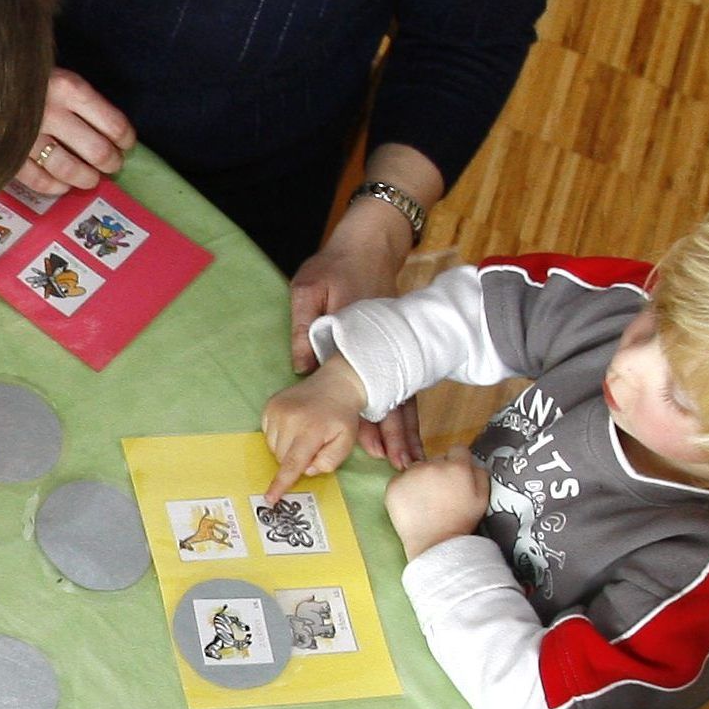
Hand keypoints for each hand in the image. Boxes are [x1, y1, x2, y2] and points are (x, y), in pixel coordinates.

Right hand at [10, 69, 133, 203]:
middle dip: (110, 162)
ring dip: (86, 178)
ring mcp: (29, 135)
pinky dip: (55, 187)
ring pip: (68, 168)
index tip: (126, 144)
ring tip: (91, 179)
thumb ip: (78, 98)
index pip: (113, 124)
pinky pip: (39, 180)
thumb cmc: (22, 74)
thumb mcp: (55, 73)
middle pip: (96, 150)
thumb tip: (109, 132)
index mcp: (69, 88)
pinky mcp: (9, 154)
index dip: (125, 139)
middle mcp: (52, 112)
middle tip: (111, 165)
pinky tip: (62, 186)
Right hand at [260, 359, 366, 499]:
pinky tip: (294, 426)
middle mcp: (290, 419)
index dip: (280, 483)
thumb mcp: (346, 442)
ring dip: (286, 449)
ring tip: (303, 433)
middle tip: (311, 445)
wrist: (335, 385)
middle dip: (294, 460)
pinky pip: (267, 434)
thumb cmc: (342, 418)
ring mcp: (277, 410)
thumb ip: (329, 461)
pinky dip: (279, 436)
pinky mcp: (269, 406)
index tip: (269, 499)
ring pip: (273, 448)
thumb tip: (307, 470)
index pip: (292, 463)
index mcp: (311, 430)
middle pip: (282, 458)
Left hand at [288, 182, 421, 463]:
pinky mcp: (393, 350)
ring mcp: (390, 349)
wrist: (368, 243)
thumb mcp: (309, 287)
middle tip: (401, 464)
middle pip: (393, 397)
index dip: (371, 417)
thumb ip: (304, 324)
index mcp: (359, 336)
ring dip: (404, 429)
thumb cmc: (335, 265)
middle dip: (397, 433)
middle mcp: (380, 348)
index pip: (367, 384)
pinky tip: (405, 435)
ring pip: (401, 396)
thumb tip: (301, 366)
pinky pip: (401, 387)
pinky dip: (404, 413)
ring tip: (407, 460)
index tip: (374, 445)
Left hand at [383, 453, 489, 558]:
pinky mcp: (393, 485)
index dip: (457, 464)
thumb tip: (471, 462)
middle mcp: (432, 465)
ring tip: (424, 502)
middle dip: (438, 472)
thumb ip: (480, 473)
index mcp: (457, 466)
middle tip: (439, 494)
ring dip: (420, 479)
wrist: (435, 545)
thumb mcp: (483, 497)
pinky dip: (404, 489)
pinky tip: (412, 504)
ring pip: (416, 468)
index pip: (458, 450)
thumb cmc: (462, 523)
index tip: (454, 479)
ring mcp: (410, 474)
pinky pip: (400, 479)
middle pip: (435, 459)